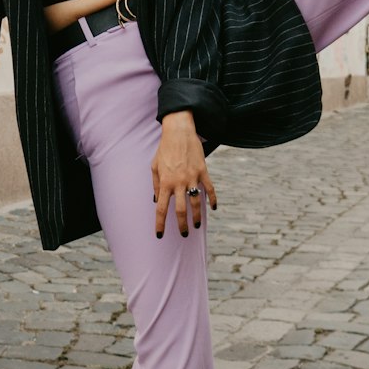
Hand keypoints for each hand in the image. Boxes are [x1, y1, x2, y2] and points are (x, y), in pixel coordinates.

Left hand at [151, 111, 216, 238]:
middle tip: (184, 234)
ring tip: (197, 225)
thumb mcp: (154, 166)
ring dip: (197, 216)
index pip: (161, 208)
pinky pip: (210, 189)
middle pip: (180, 210)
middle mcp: (178, 182)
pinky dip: (213, 200)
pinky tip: (213, 208)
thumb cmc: (164, 149)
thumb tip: (155, 200)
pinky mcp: (203, 171)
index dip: (160, 224)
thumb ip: (156, 184)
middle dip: (182, 225)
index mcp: (165, 182)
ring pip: (196, 203)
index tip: (160, 235)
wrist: (179, 132)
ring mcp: (192, 177)